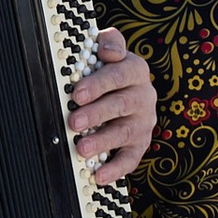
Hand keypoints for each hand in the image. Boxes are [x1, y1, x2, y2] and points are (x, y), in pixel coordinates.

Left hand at [68, 29, 154, 185]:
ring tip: (82, 149)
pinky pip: (131, 159)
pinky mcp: (140, 144)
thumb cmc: (109, 69)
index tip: (78, 93)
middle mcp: (143, 95)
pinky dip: (115, 168)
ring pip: (125, 132)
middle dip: (96, 114)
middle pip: (121, 104)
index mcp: (134, 69)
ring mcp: (143, 121)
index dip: (99, 83)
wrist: (125, 89)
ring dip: (103, 141)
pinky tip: (99, 176)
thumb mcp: (110, 49)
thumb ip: (110, 42)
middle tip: (74, 121)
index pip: (120, 73)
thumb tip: (106, 49)